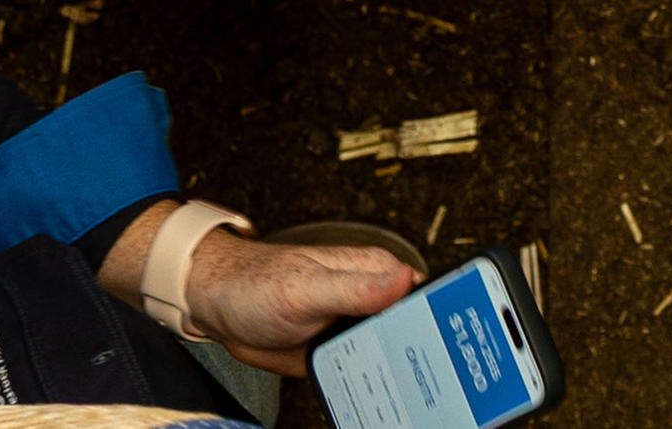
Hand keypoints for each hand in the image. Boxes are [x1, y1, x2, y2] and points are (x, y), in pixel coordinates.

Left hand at [183, 227, 418, 376]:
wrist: (218, 308)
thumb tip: (405, 279)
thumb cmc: (256, 284)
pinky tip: (379, 399)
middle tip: (433, 384)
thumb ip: (356, 287)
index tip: (453, 347)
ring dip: (399, 375)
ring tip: (414, 398)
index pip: (424, 296)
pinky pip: (365, 372)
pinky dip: (372, 385)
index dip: (440, 320)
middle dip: (423, 357)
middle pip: (414, 332)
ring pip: (392, 356)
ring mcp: (355, 328)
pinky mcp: (338, 353)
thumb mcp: (306, 288)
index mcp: (375, 272)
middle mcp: (371, 299)